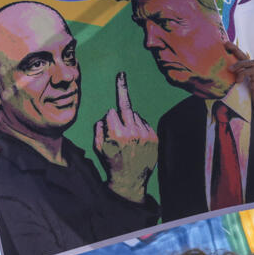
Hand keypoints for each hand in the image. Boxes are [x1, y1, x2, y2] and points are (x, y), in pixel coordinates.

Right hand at [94, 72, 156, 202]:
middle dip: (121, 90)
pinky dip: (140, 126)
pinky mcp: (154, 137)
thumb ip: (99, 129)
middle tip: (121, 74)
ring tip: (129, 137)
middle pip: (126, 106)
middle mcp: (133, 132)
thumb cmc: (111, 163)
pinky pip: (145, 123)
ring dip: (130, 120)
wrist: (130, 180)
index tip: (109, 119)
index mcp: (117, 134)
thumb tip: (106, 116)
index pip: (112, 112)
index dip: (109, 118)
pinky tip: (137, 139)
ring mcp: (146, 134)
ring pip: (135, 116)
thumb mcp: (98, 147)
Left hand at [225, 42, 253, 125]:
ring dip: (240, 64)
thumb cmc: (242, 99)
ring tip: (230, 70)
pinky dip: (243, 74)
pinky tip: (237, 80)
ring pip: (250, 62)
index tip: (224, 44)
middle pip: (245, 56)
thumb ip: (227, 79)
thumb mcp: (232, 86)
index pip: (240, 57)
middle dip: (236, 49)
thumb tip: (211, 77)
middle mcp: (253, 70)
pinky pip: (252, 72)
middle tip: (226, 45)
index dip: (234, 49)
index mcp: (245, 70)